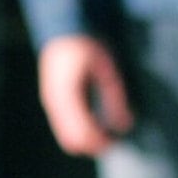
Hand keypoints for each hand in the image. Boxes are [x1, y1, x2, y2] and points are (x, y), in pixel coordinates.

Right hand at [37, 34, 132, 156]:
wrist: (63, 31)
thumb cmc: (87, 46)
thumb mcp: (106, 69)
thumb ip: (114, 97)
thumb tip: (125, 125)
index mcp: (67, 94)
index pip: (83, 132)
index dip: (100, 142)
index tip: (117, 143)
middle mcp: (55, 102)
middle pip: (72, 141)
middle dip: (93, 146)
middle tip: (113, 143)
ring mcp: (51, 103)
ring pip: (66, 137)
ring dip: (86, 142)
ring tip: (105, 137)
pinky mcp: (52, 102)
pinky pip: (63, 128)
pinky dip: (79, 133)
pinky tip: (95, 126)